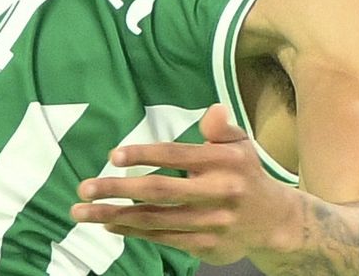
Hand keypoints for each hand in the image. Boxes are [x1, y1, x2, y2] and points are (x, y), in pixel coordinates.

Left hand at [70, 105, 301, 264]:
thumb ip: (221, 128)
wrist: (276, 222)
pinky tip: (110, 226)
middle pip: (159, 191)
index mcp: (223, 163)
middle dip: (117, 190)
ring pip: (155, 220)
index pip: (176, 155)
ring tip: (83, 211)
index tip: (112, 156)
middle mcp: (217, 194)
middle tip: (83, 188)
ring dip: (115, 216)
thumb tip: (212, 110)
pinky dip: (134, 232)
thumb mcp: (241, 145)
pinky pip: (163, 238)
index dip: (143, 155)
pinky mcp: (205, 247)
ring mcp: (210, 224)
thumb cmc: (247, 174)